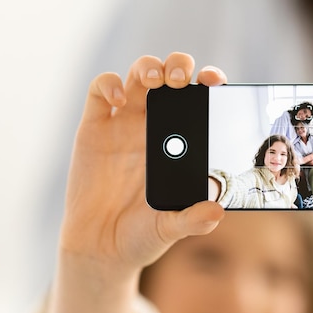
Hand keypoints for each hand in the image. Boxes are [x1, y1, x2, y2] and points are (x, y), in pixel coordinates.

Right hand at [61, 52, 226, 273]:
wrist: (101, 247)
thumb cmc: (143, 234)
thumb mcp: (171, 228)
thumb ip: (193, 220)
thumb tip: (216, 211)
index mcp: (183, 141)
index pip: (201, 100)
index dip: (209, 83)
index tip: (217, 81)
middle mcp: (157, 126)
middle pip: (171, 77)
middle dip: (179, 65)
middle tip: (182, 80)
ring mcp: (125, 123)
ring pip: (139, 75)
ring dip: (148, 67)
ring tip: (156, 81)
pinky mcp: (95, 127)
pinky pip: (100, 92)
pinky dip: (110, 84)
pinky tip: (119, 98)